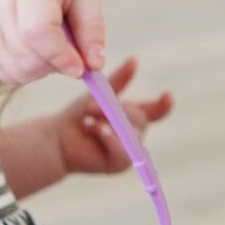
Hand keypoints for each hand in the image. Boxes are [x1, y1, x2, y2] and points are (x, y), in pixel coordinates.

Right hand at [0, 0, 105, 84]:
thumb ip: (92, 27)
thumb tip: (94, 64)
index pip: (37, 29)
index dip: (59, 55)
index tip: (79, 67)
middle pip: (28, 55)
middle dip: (56, 63)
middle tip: (70, 50)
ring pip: (18, 69)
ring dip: (43, 68)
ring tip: (51, 44)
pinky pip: (8, 74)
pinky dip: (28, 71)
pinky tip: (33, 48)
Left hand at [55, 57, 172, 175]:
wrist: (58, 139)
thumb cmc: (78, 115)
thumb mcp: (99, 95)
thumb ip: (119, 81)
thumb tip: (135, 59)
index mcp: (133, 117)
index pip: (156, 111)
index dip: (164, 104)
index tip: (167, 94)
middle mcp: (135, 134)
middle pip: (139, 119)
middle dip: (119, 111)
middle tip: (91, 106)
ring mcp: (129, 150)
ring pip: (131, 135)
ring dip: (111, 124)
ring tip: (89, 118)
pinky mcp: (118, 165)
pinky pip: (121, 151)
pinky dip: (110, 139)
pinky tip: (98, 130)